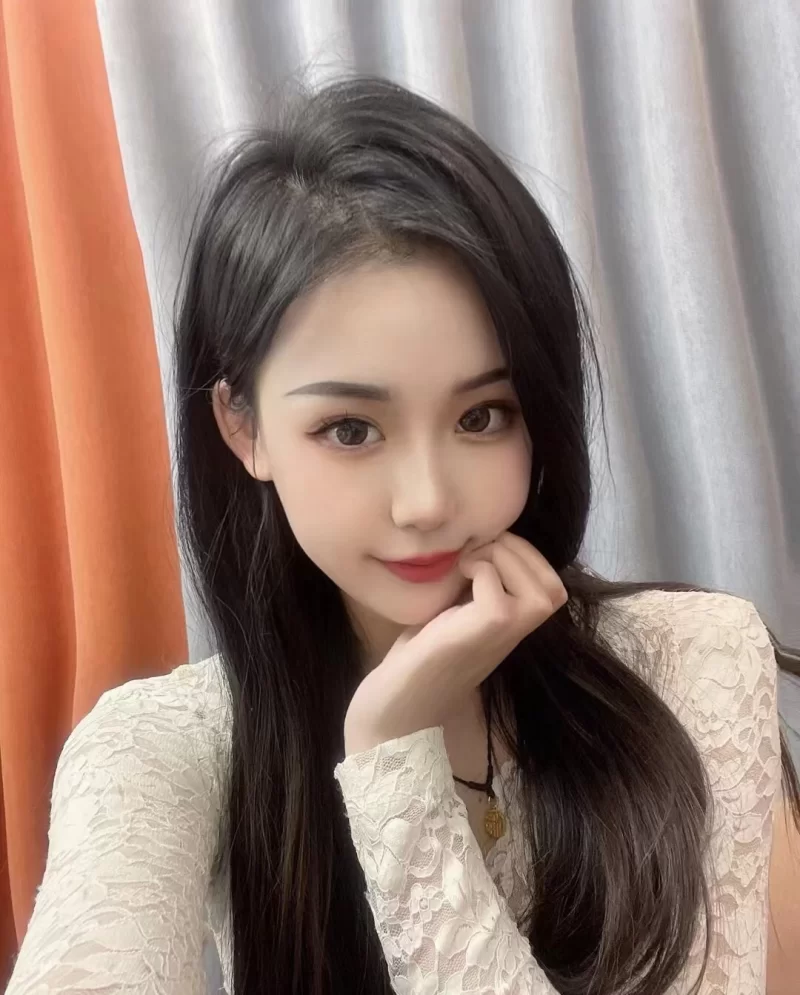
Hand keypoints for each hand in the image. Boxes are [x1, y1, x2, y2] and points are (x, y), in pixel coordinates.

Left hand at [343, 532, 567, 753]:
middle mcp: (515, 635)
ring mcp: (503, 635)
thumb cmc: (417, 658)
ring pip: (541, 588)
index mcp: (512, 627)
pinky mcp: (482, 631)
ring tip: (468, 563)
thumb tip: (482, 543)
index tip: (483, 552)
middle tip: (476, 553)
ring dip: (503, 557)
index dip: (526, 556)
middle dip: (518, 550)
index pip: (553, 586)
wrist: (395, 708)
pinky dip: (478, 568)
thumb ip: (475, 587)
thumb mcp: (454, 610)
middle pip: (555, 588)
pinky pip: (496, 588)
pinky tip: (455, 578)